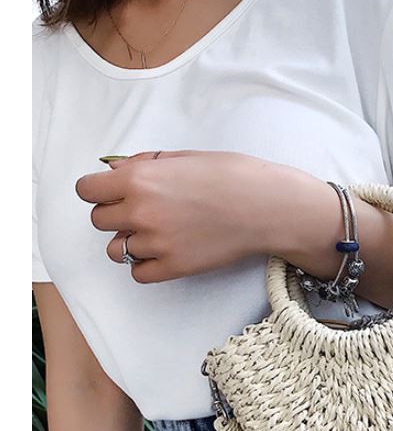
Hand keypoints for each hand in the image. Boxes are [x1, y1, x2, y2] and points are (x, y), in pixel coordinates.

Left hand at [74, 149, 313, 282]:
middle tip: (142, 212)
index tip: (113, 193)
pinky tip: (164, 253)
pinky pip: (138, 273)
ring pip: (116, 249)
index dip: (99, 191)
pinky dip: (146, 265)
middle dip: (116, 215)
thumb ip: (146, 165)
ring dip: (130, 241)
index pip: (86, 190)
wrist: (267, 207)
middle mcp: (141, 211)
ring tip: (156, 235)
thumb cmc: (234, 176)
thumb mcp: (185, 157)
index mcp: (139, 179)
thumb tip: (117, 172)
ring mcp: (156, 242)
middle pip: (99, 220)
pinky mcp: (174, 267)